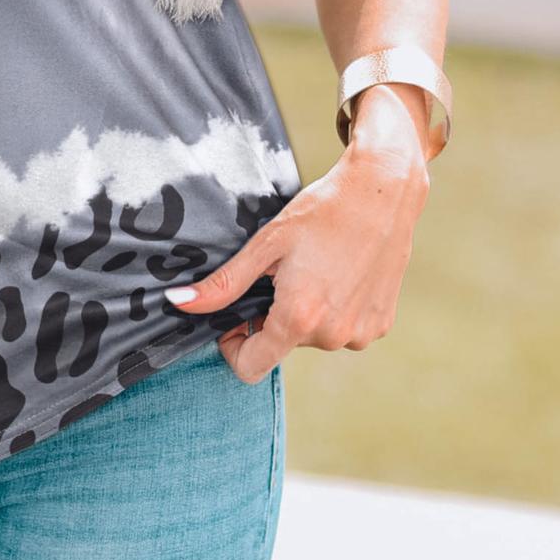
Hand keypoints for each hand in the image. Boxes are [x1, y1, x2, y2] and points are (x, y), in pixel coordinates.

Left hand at [165, 138, 428, 384]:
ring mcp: (361, 333)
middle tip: (282, 273)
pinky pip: (343, 329)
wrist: (382, 192)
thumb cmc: (321, 212)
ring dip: (305, 313)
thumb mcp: (265, 245)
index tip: (236, 317)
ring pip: (314, 337)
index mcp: (299, 318)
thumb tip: (177, 304)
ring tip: (315, 268)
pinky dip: (334, 309)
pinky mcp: (380, 324)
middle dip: (273, 317)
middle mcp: (332, 335)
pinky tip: (340, 272)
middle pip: (283, 345)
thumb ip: (223, 284)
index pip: (250, 368)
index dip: (234, 345)